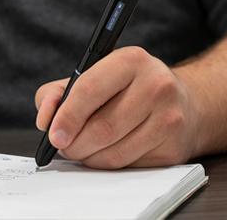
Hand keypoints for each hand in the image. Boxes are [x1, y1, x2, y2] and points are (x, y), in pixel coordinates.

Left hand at [35, 46, 202, 168]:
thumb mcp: (90, 77)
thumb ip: (57, 93)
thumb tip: (45, 119)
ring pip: (114, 153)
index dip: (67, 116)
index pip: (90, 90)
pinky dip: (107, 164)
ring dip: (88, 157)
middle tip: (63, 146)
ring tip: (82, 148)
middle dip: (74, 144)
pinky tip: (105, 152)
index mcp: (130, 60)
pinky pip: (128, 166)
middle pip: (102, 128)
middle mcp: (156, 85)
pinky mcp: (173, 148)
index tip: (53, 135)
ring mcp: (169, 118)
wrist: (181, 102)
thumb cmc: (125, 89)